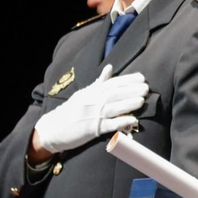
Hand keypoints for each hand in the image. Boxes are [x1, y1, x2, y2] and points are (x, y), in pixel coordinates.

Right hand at [30, 64, 147, 160]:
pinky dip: (120, 122)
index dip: (128, 80)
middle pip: (114, 94)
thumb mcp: (83, 94)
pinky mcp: (91, 129)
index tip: (141, 77)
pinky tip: (132, 119)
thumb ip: (99, 82)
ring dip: (128, 103)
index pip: (112, 83)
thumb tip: (110, 68)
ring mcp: (92, 115)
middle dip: (131, 90)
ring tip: (142, 100)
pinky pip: (108, 125)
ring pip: (113, 107)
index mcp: (91, 92)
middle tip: (146, 87)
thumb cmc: (70, 111)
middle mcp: (92, 101)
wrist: (52, 128)